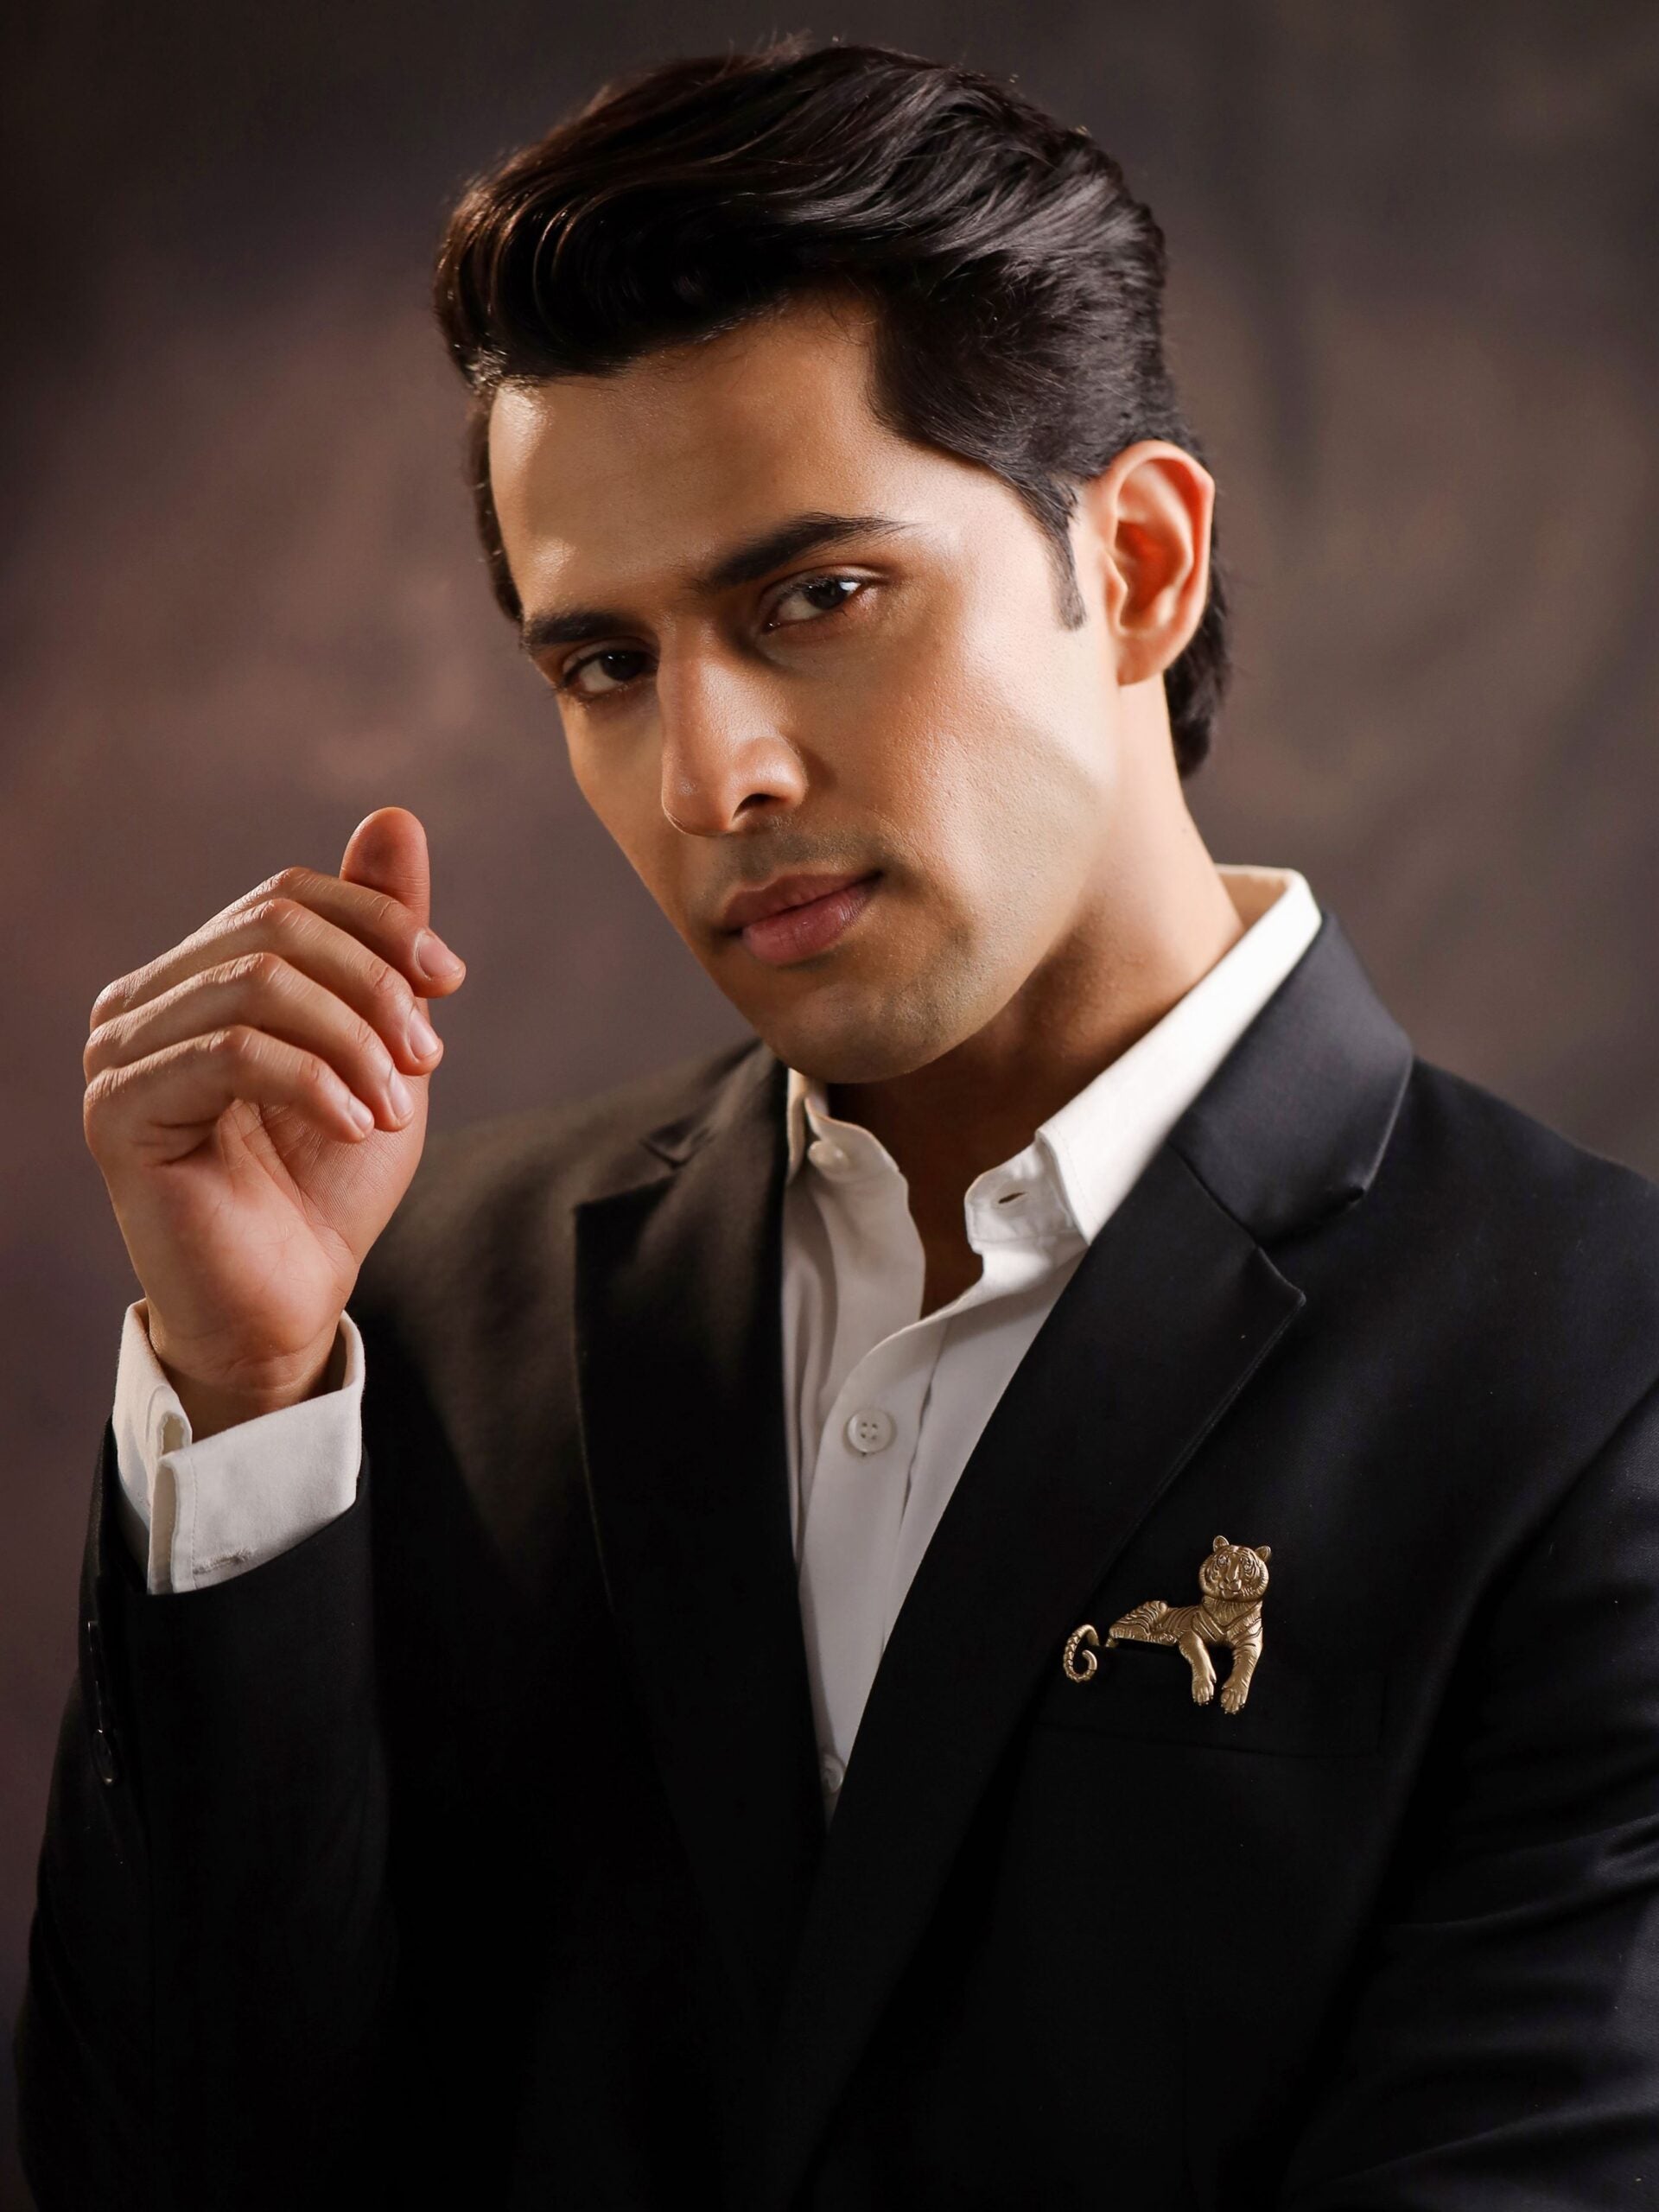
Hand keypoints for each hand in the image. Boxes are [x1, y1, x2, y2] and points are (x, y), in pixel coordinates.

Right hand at [83, 807, 465, 1437]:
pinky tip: (359, 1127)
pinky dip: (317, 1082)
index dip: (381, 923)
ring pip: (258, 983)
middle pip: (275, 927)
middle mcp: (142, 1003)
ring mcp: (118, 1055)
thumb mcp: (377, 1044)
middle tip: (427, 1057)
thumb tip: (394, 816)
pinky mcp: (120, 1113)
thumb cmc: (326, 1182)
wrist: (288, 1304)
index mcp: (196, 977)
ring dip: (353, 1041)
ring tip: (395, 1107)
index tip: (451, 982)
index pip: (288, 894)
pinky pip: (234, 1052)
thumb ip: (379, 940)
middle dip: (374, 984)